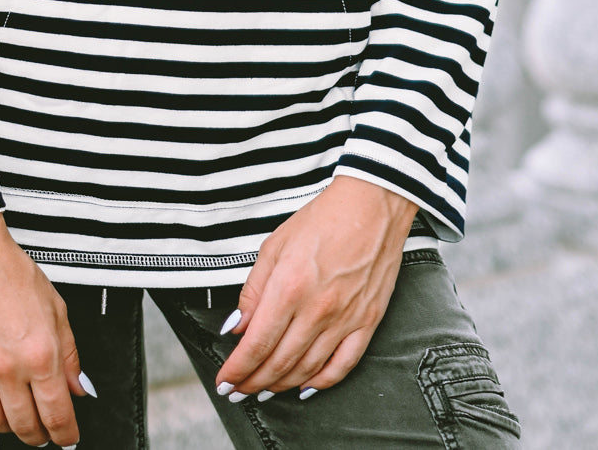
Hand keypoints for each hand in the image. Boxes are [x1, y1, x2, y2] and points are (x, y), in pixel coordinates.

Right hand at [0, 214, 86, 446]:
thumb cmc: (12, 272)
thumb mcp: (55, 307)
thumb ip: (70, 353)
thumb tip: (79, 389)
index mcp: (41, 354)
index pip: (57, 415)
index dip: (66, 434)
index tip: (68, 438)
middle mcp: (8, 368)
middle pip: (25, 426)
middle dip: (39, 435)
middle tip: (43, 431)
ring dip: (9, 424)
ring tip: (16, 413)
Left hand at [218, 176, 416, 398]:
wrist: (372, 206)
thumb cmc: (323, 219)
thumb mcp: (275, 245)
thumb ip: (254, 289)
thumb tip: (237, 326)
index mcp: (289, 287)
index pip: (256, 343)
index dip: (238, 368)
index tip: (225, 380)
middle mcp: (316, 309)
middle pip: (279, 361)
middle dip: (254, 382)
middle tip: (238, 391)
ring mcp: (345, 319)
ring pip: (307, 369)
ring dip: (281, 385)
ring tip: (264, 391)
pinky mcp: (367, 322)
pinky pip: (343, 365)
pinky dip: (321, 382)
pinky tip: (305, 387)